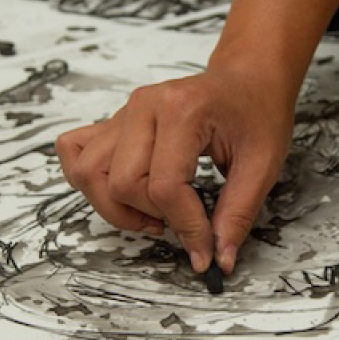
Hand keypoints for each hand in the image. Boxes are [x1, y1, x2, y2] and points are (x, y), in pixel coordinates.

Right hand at [56, 68, 293, 274]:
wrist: (247, 80)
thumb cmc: (258, 114)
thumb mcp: (262, 166)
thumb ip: (238, 214)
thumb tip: (219, 259)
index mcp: (182, 110)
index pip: (165, 187)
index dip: (186, 227)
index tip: (205, 250)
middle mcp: (145, 106)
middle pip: (122, 183)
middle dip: (155, 217)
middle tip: (187, 225)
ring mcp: (125, 111)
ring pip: (89, 172)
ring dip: (117, 207)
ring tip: (156, 214)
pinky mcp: (117, 121)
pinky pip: (76, 151)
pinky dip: (91, 180)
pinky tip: (126, 192)